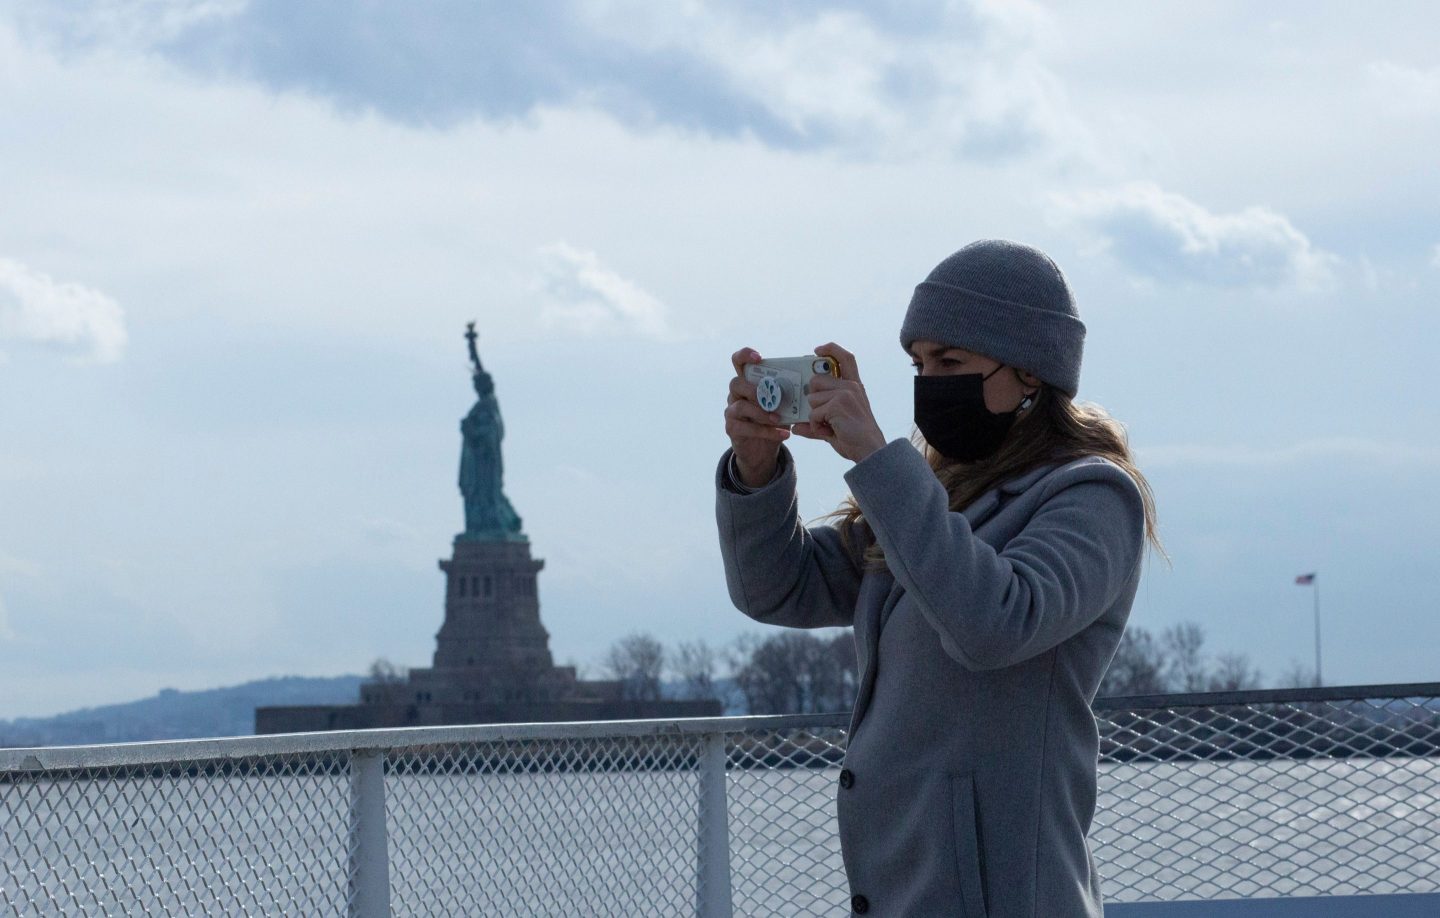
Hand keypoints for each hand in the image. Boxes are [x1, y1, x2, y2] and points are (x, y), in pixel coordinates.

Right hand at [725, 346, 789, 486]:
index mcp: (748, 382)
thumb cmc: (773, 421)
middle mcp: (736, 395)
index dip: (745, 355)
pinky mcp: (732, 429)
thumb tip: (811, 380)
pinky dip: (767, 431)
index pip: (739, 362)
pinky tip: (783, 434)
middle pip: (736, 383)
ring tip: (779, 419)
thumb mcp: (782, 405)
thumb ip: (788, 393)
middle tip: (771, 398)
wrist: (762, 450)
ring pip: (741, 406)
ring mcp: (731, 412)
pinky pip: (746, 428)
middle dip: (754, 389)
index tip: (759, 358)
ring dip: (762, 412)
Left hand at [792, 343, 886, 462]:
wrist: (870, 451)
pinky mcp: (837, 404)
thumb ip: (816, 421)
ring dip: (815, 416)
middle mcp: (850, 386)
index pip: (845, 358)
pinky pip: (813, 413)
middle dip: (813, 399)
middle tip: (822, 416)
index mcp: (854, 386)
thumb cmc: (855, 438)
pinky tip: (829, 431)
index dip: (831, 349)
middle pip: (816, 380)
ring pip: (812, 399)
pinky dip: (816, 426)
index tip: (817, 349)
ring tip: (829, 426)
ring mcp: (845, 394)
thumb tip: (795, 426)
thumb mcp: (834, 426)